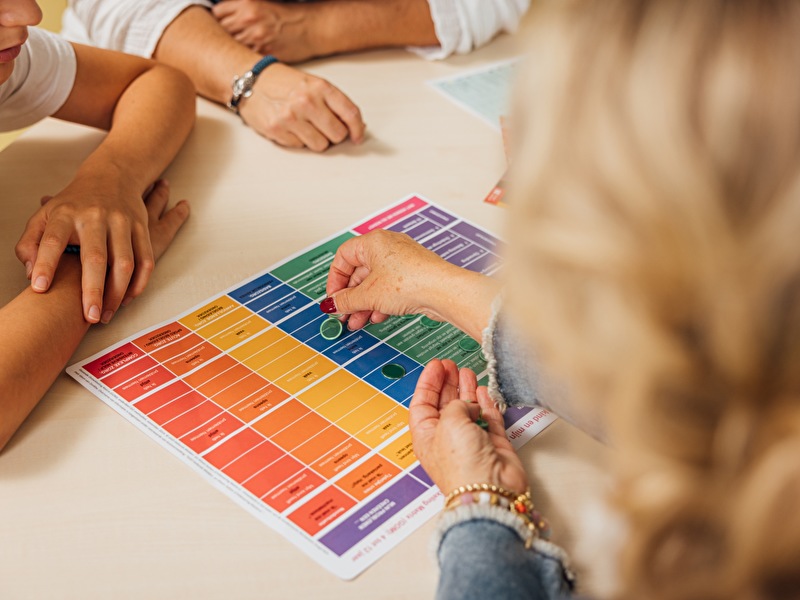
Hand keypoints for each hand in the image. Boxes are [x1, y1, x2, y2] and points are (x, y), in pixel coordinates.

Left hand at [15, 179, 186, 324]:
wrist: (112, 177)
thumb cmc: (74, 204)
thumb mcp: (45, 215)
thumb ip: (30, 243)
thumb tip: (30, 273)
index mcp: (66, 214)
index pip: (52, 241)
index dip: (44, 264)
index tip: (38, 288)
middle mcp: (95, 217)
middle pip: (95, 257)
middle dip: (92, 290)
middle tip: (88, 317)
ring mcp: (122, 222)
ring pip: (125, 263)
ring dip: (117, 293)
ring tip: (106, 315)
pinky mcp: (142, 228)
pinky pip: (146, 260)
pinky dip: (139, 283)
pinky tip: (126, 299)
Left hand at [212, 0, 317, 62]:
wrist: (309, 27)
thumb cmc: (285, 17)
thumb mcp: (261, 4)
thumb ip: (239, 10)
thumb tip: (220, 20)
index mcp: (247, 3)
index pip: (217, 13)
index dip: (216, 21)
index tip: (219, 27)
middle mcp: (249, 19)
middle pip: (220, 31)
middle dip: (221, 37)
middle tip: (224, 42)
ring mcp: (256, 37)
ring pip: (230, 47)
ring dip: (231, 50)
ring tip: (235, 52)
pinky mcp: (264, 52)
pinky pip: (245, 58)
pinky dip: (243, 59)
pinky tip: (246, 58)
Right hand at [238, 63, 364, 150]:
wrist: (250, 80)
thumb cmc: (283, 83)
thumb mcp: (312, 84)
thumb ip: (333, 103)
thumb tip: (356, 125)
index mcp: (321, 87)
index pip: (350, 114)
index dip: (358, 129)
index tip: (358, 137)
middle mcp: (307, 101)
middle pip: (338, 135)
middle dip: (334, 135)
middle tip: (324, 127)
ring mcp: (291, 117)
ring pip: (321, 145)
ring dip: (316, 140)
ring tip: (305, 126)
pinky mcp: (277, 129)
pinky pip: (300, 147)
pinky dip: (298, 140)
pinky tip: (290, 126)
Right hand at [321, 229, 455, 329]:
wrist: (444, 291)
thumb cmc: (411, 281)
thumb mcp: (369, 295)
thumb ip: (346, 301)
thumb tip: (333, 304)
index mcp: (373, 242)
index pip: (344, 256)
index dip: (335, 279)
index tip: (334, 298)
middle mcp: (387, 248)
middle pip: (359, 272)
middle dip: (350, 297)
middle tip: (344, 314)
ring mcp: (402, 262)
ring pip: (374, 283)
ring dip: (364, 304)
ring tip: (358, 321)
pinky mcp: (413, 277)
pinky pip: (389, 289)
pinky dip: (380, 303)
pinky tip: (377, 317)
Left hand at [409, 359, 528, 495]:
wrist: (490, 488)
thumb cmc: (462, 465)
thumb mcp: (449, 422)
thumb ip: (456, 404)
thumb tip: (469, 402)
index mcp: (426, 436)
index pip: (422, 404)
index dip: (429, 382)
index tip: (436, 365)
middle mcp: (447, 438)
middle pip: (444, 404)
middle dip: (448, 383)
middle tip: (452, 366)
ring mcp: (470, 441)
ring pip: (467, 409)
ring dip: (467, 390)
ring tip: (467, 372)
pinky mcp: (493, 443)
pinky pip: (488, 418)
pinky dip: (485, 403)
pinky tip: (482, 391)